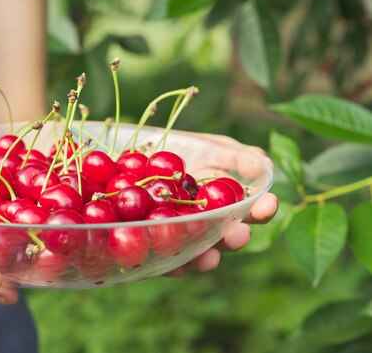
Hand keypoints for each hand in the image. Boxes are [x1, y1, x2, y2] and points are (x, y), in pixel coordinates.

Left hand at [164, 132, 277, 276]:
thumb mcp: (214, 147)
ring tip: (210, 258)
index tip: (270, 203)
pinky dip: (170, 266)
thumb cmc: (187, 150)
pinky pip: (164, 260)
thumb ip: (239, 156)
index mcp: (229, 205)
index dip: (262, 209)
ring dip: (205, 258)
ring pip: (197, 254)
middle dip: (235, 238)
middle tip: (240, 234)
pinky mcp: (156, 243)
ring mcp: (184, 235)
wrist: (146, 154)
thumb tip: (265, 166)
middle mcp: (210, 225)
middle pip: (225, 238)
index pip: (250, 211)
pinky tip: (174, 267)